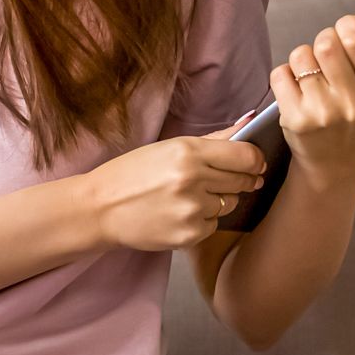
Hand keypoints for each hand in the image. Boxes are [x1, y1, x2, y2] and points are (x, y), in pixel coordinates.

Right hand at [83, 112, 268, 252]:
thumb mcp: (168, 148)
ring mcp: (192, 209)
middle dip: (239, 180)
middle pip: (242, 180)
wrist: (99, 209)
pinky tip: (177, 214)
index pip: (246, 156)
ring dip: (216, 201)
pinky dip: (201, 220)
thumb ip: (213, 139)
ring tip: (186, 198)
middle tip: (217, 181)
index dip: (255, 160)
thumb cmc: (131, 174)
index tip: (253, 164)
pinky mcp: (189, 233)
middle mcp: (193, 179)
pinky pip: (213, 224)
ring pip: (228, 203)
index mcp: (187, 151)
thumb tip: (251, 121)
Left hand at [273, 15, 354, 187]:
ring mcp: (321, 111)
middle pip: (325, 43)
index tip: (346, 31)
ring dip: (304, 57)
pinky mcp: (295, 118)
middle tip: (328, 51)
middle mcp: (351, 101)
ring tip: (314, 72)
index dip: (347, 25)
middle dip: (324, 39)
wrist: (335, 161)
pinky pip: (280, 74)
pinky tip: (298, 87)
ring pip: (301, 55)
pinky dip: (285, 74)